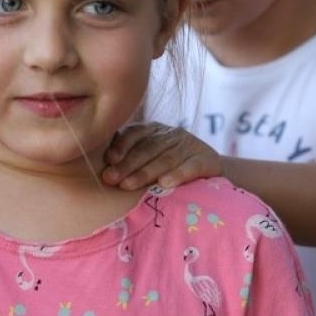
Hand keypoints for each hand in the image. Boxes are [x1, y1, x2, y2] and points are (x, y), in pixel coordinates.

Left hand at [102, 123, 221, 190]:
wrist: (212, 169)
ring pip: (165, 158)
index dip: (121, 146)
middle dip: (127, 164)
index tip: (108, 161)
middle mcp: (171, 134)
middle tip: (111, 179)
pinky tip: (164, 184)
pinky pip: (191, 167)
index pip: (134, 134)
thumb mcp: (151, 158)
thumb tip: (103, 169)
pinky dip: (177, 174)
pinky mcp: (207, 159)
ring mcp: (190, 145)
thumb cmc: (172, 167)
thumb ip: (130, 158)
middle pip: (147, 148)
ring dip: (146, 172)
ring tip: (129, 185)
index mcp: (154, 130)